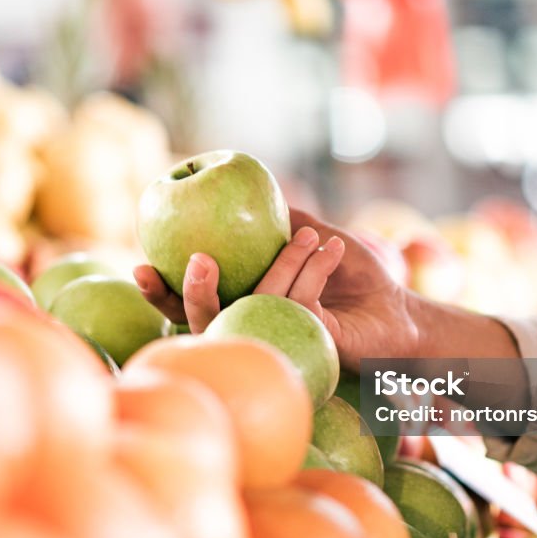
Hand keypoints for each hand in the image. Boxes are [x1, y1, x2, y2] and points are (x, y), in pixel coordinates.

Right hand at [133, 209, 421, 371]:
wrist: (396, 307)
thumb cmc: (353, 275)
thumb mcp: (311, 236)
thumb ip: (274, 221)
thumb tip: (233, 191)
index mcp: (242, 305)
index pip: (189, 305)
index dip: (159, 292)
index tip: (141, 264)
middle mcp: (252, 328)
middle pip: (203, 323)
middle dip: (192, 295)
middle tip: (199, 262)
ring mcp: (277, 341)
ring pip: (254, 307)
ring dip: (282, 264)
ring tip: (309, 236)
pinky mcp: (307, 346)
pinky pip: (296, 305)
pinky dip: (313, 271)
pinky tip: (329, 249)